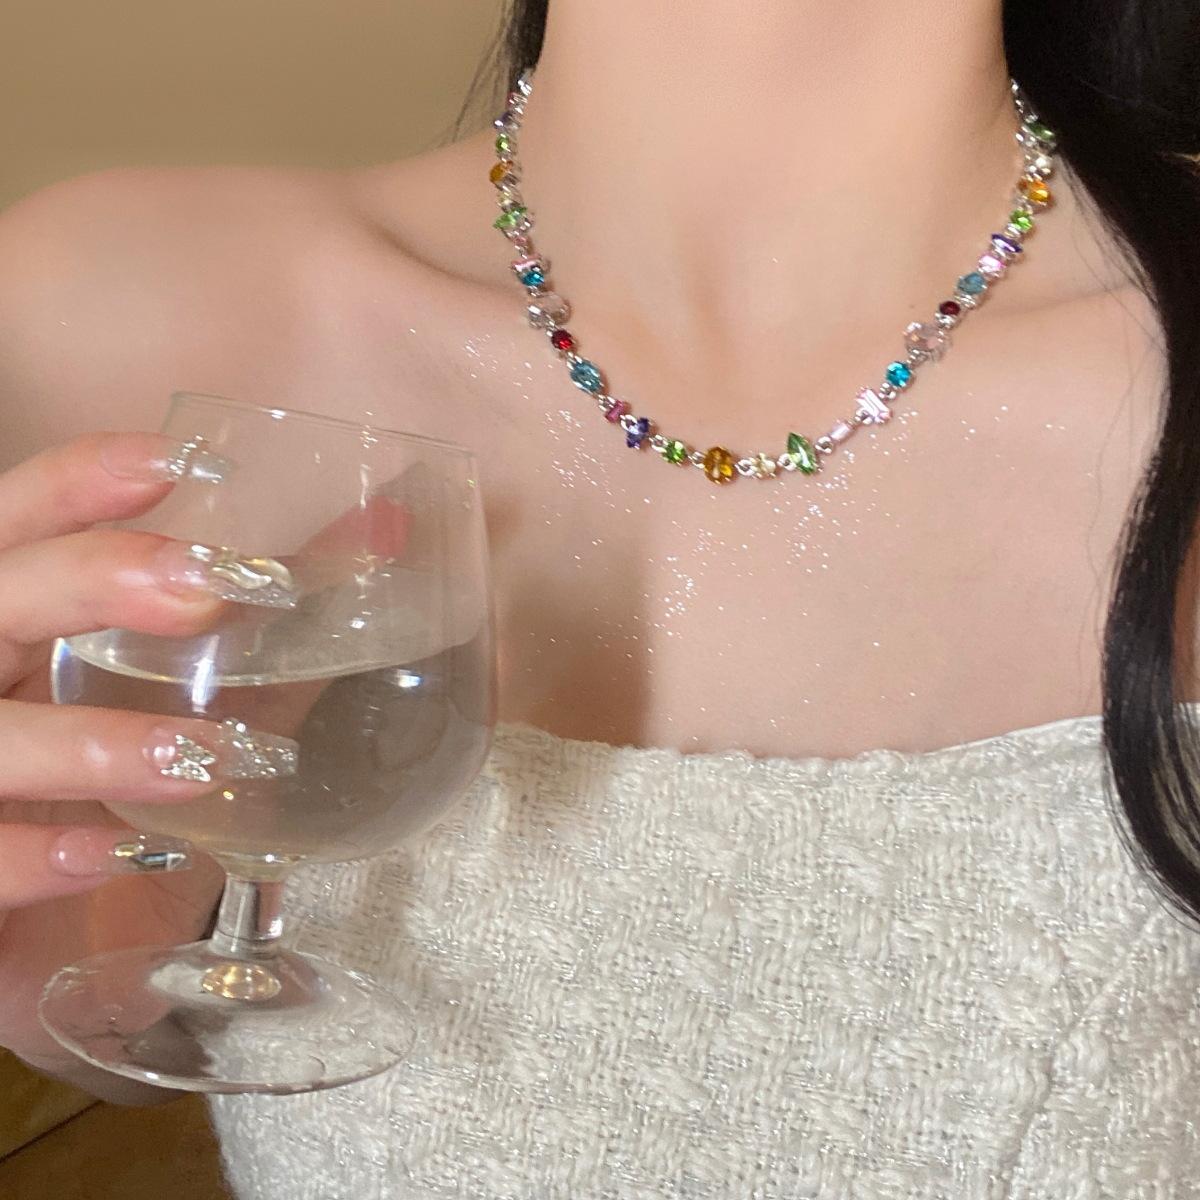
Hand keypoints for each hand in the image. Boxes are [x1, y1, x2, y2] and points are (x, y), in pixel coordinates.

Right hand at [0, 432, 235, 1084]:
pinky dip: (33, 858)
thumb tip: (384, 538)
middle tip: (207, 587)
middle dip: (91, 580)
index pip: (22, 527)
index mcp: (20, 627)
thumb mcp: (196, 712)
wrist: (64, 949)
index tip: (176, 460)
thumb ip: (275, 639)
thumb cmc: (122, 808)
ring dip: (90, 742)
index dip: (78, 483)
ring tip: (203, 756)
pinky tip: (113, 857)